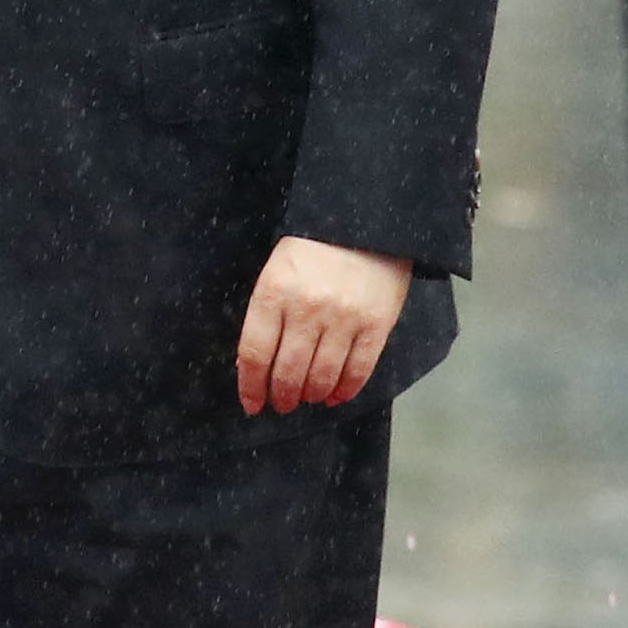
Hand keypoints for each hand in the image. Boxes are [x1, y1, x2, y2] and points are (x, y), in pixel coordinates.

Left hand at [234, 235, 411, 414]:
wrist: (362, 223)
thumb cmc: (310, 249)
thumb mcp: (275, 271)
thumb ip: (267, 313)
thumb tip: (258, 362)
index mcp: (273, 293)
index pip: (255, 352)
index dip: (251, 385)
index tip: (251, 403)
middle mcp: (306, 309)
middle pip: (288, 370)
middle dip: (281, 396)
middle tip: (281, 404)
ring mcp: (343, 319)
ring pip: (322, 376)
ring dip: (311, 395)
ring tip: (306, 399)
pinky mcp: (376, 325)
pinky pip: (359, 369)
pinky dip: (345, 389)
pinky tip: (336, 396)